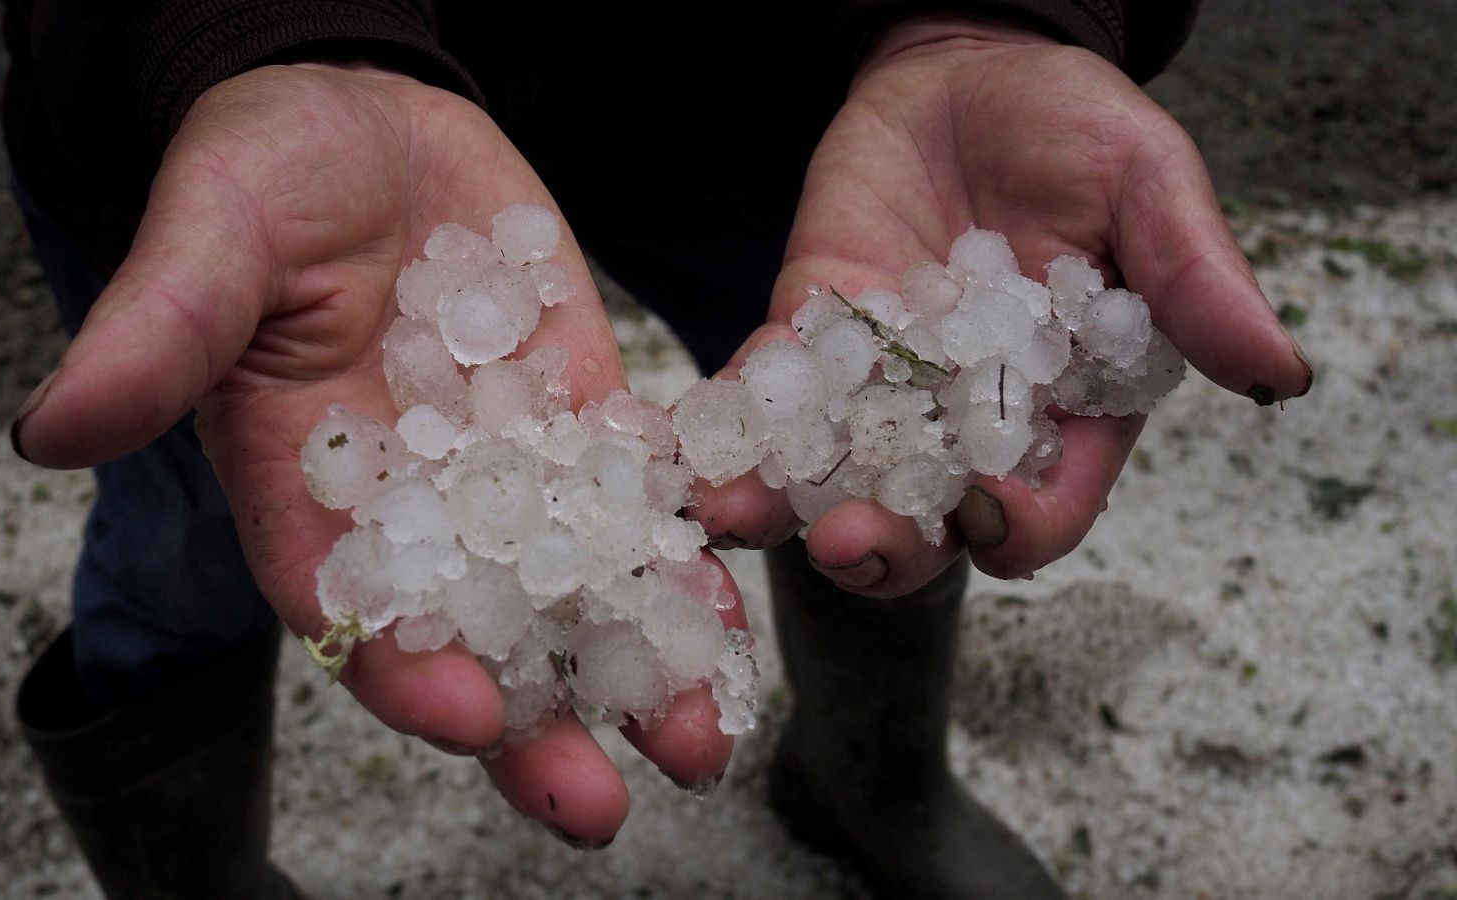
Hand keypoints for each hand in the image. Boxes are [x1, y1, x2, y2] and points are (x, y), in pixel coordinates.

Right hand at [9, 63, 740, 845]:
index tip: (466, 721)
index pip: (351, 608)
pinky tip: (738, 602)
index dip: (403, 672)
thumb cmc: (261, 174)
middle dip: (539, 723)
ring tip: (705, 730)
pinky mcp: (580, 412)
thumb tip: (49, 428)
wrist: (361, 118)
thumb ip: (156, 335)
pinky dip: (688, 548)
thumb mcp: (207, 241)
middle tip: (608, 802)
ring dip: (639, 661)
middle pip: (478, 635)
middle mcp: (417, 503)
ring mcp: (509, 464)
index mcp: (308, 491)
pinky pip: (640, 493)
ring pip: (576, 585)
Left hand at [689, 15, 1310, 595]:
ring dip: (783, 512)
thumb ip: (1194, 281)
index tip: (987, 516)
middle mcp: (969, 422)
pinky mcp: (812, 334)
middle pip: (928, 524)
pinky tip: (689, 449)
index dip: (1021, 528)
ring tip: (733, 520)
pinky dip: (731, 424)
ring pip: (835, 481)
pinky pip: (768, 395)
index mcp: (1066, 410)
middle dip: (886, 548)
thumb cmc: (1075, 126)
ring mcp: (881, 387)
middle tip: (844, 544)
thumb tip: (1281, 374)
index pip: (1046, 506)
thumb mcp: (1149, 186)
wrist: (970, 63)